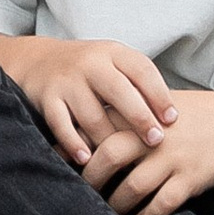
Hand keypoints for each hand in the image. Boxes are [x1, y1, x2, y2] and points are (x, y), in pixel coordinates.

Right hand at [10, 35, 177, 169]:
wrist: (38, 61)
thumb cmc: (90, 71)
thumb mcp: (114, 65)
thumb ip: (138, 85)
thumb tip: (175, 121)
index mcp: (113, 53)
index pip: (141, 70)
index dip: (159, 94)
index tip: (173, 119)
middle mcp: (91, 63)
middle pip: (119, 92)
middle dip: (139, 118)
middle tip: (156, 140)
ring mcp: (67, 80)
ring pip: (91, 115)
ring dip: (108, 140)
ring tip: (123, 161)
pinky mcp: (47, 97)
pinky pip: (61, 124)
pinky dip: (74, 143)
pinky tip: (86, 158)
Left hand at [86, 87, 213, 214]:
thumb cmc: (190, 116)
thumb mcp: (154, 105)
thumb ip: (123, 115)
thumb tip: (80, 132)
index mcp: (140, 113)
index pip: (97, 128)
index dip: (74, 149)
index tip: (56, 164)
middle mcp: (153, 135)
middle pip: (108, 158)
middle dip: (90, 181)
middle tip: (78, 195)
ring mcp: (172, 157)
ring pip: (132, 187)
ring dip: (116, 205)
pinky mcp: (190, 178)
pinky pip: (162, 205)